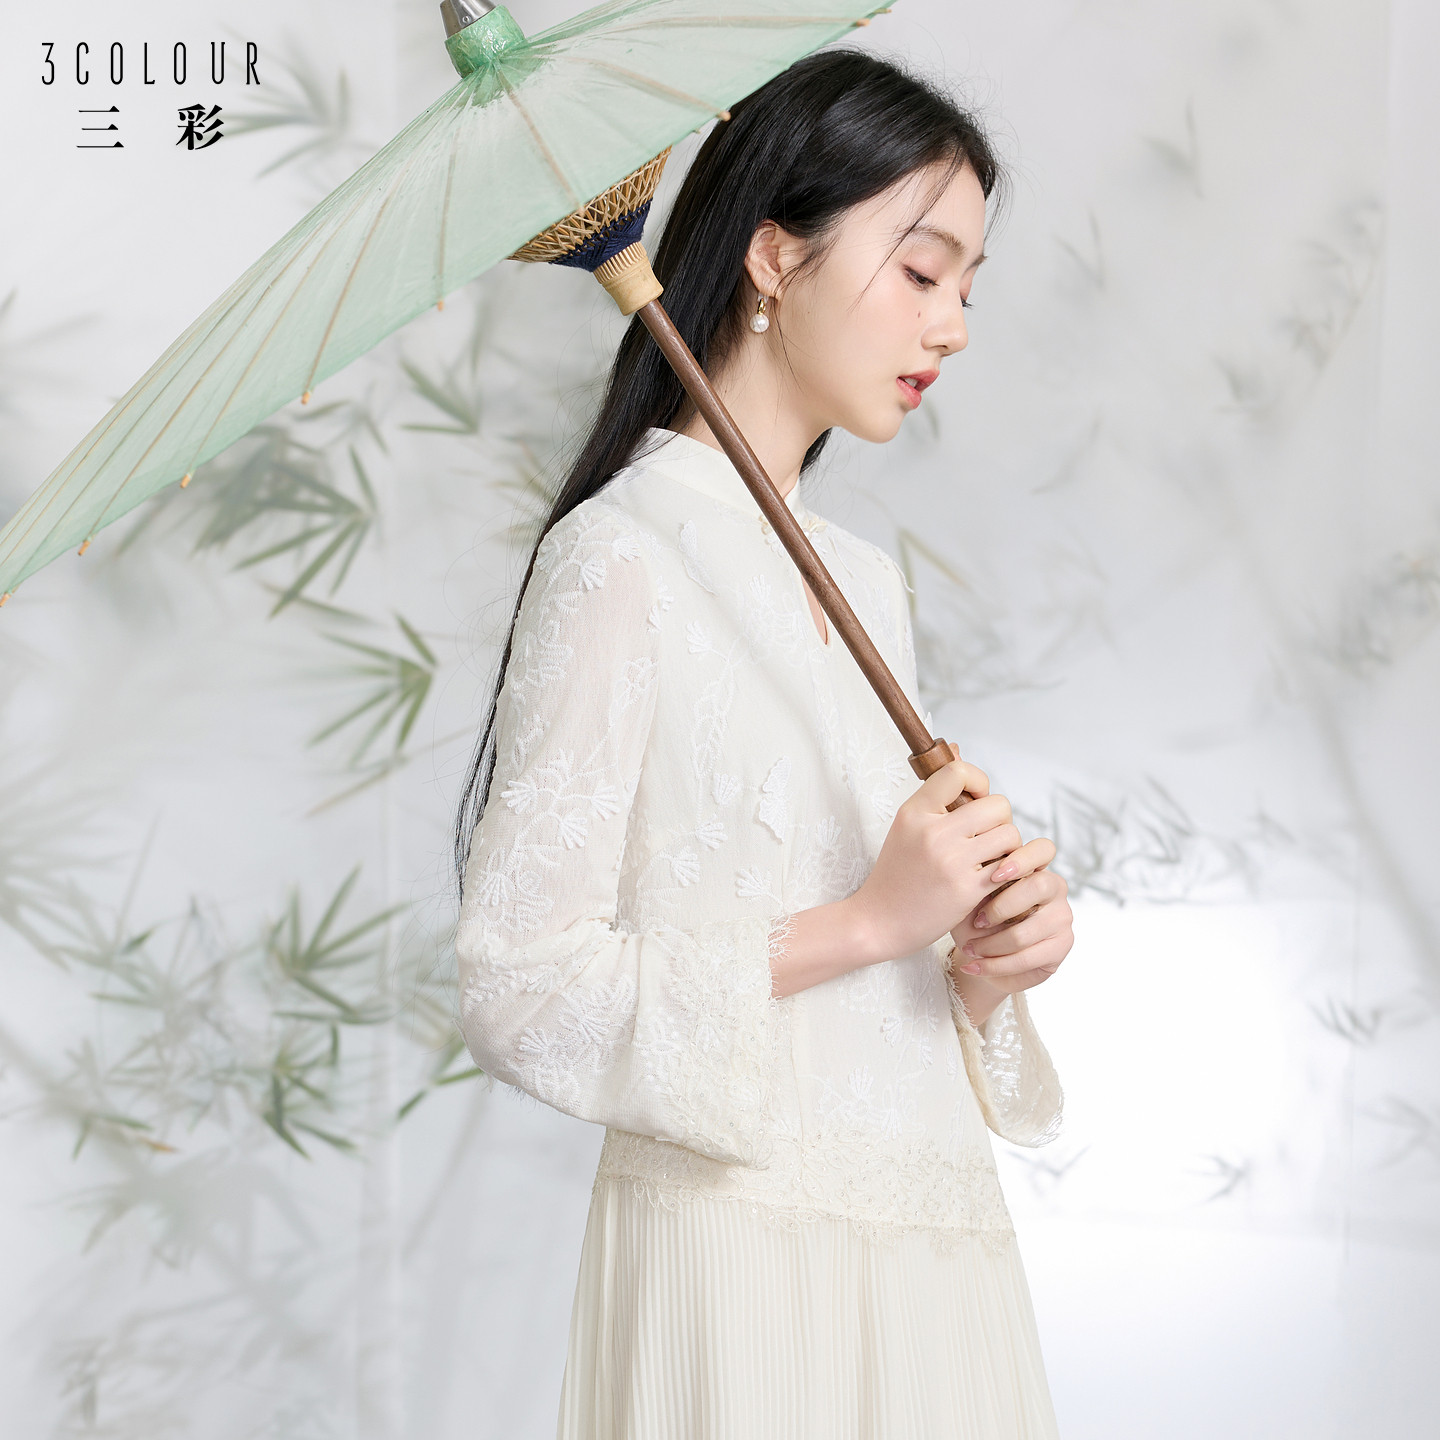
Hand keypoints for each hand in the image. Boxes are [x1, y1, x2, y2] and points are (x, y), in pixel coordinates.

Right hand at [847, 757, 1022, 964]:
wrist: (877, 922)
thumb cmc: (895, 874)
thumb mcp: (906, 828)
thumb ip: (935, 796)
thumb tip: (956, 748)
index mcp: (914, 812)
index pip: (958, 772)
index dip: (978, 782)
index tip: (974, 801)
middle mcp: (932, 832)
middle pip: (997, 805)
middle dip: (999, 821)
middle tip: (985, 838)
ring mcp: (951, 861)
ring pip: (1009, 835)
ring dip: (1007, 849)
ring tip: (989, 860)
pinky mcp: (967, 889)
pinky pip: (1009, 867)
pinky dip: (1006, 873)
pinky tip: (991, 881)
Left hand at [946, 835, 1071, 1021]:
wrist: (982, 956)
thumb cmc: (975, 919)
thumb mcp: (971, 898)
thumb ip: (978, 883)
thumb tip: (975, 872)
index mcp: (1034, 867)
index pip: (1043, 849)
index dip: (1021, 859)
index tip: (993, 876)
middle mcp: (1054, 888)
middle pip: (1038, 885)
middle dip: (1001, 907)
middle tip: (977, 922)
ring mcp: (1062, 917)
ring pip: (1024, 932)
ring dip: (989, 945)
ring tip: (969, 949)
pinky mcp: (1061, 947)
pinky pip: (1024, 958)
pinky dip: (993, 965)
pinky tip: (973, 966)